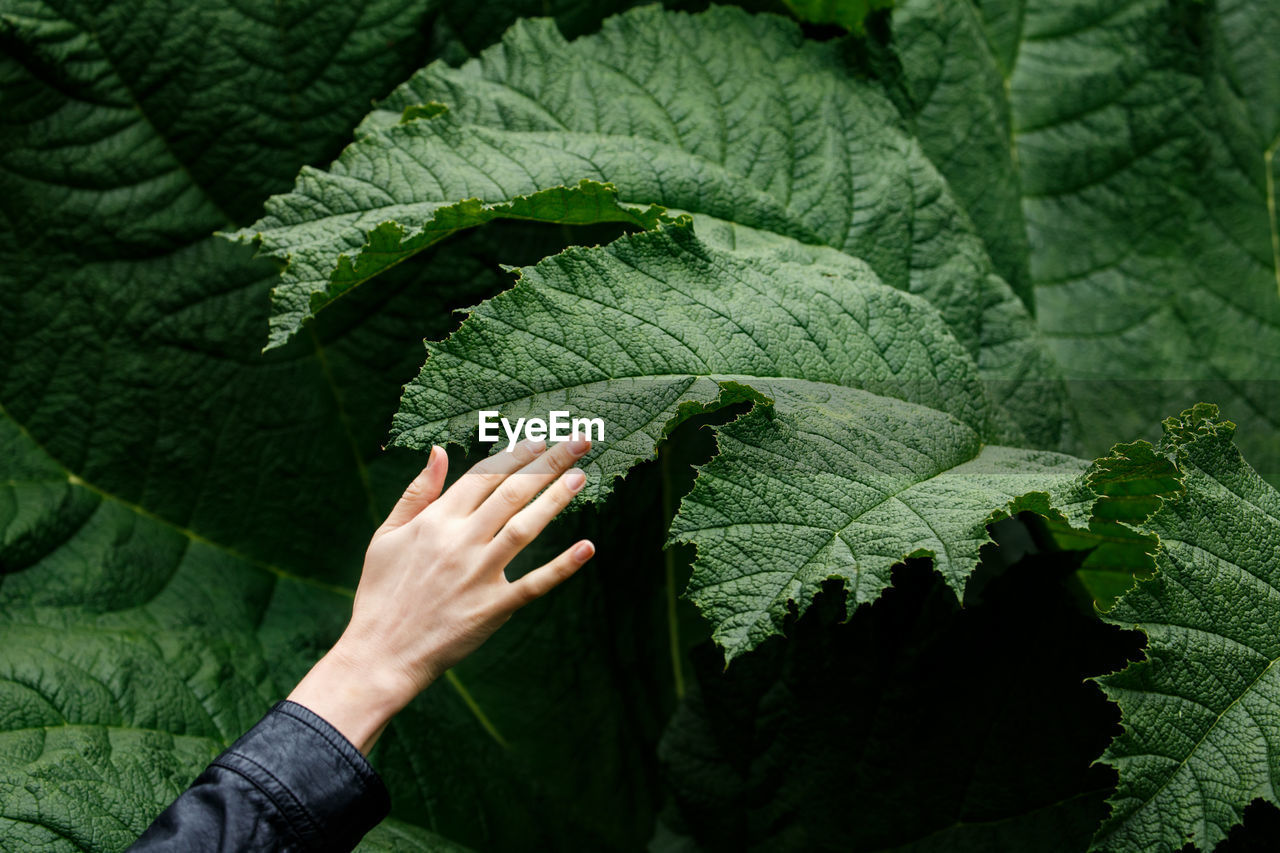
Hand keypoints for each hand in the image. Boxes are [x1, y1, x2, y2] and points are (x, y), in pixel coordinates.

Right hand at [287, 435, 594, 752]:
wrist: (380, 654)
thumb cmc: (381, 593)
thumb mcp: (386, 535)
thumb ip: (417, 492)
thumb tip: (439, 451)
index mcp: (435, 521)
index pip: (483, 476)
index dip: (514, 455)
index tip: (538, 439)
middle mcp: (460, 542)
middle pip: (511, 493)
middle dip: (547, 463)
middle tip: (578, 442)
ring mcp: (478, 575)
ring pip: (525, 528)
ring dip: (555, 500)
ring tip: (580, 476)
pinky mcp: (492, 608)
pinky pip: (533, 584)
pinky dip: (562, 567)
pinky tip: (587, 547)